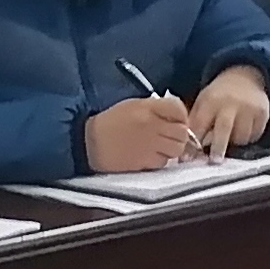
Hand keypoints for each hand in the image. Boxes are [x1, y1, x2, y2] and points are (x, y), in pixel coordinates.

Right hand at [83, 94, 198, 172]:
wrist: (87, 142)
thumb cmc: (109, 123)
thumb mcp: (132, 106)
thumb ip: (156, 108)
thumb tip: (176, 116)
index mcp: (147, 107)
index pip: (178, 108)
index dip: (181, 116)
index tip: (176, 120)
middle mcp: (151, 125)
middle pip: (182, 131)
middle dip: (179, 134)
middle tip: (170, 136)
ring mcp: (149, 145)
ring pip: (177, 149)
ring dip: (172, 149)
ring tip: (161, 147)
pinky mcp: (144, 162)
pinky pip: (164, 162)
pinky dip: (161, 160)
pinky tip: (150, 156)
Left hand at [188, 63, 269, 154]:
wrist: (246, 77)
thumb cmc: (219, 95)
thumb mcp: (203, 102)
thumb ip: (195, 123)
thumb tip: (186, 151)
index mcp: (211, 100)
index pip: (201, 124)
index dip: (194, 142)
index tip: (190, 157)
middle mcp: (230, 103)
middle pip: (224, 129)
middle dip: (218, 147)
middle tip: (215, 161)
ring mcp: (249, 108)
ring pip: (242, 136)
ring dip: (234, 143)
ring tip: (231, 137)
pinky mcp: (263, 113)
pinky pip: (255, 135)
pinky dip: (248, 138)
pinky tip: (243, 130)